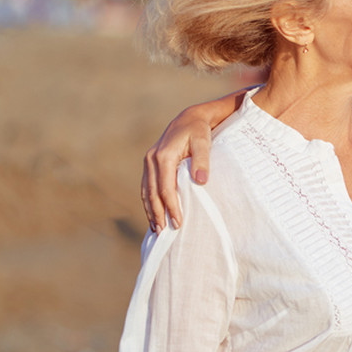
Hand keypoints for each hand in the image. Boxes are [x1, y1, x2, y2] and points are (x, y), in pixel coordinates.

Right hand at [142, 106, 214, 230]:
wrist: (189, 118)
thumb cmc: (199, 131)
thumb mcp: (204, 142)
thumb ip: (203, 160)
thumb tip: (201, 180)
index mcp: (164, 156)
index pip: (166, 188)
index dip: (171, 206)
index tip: (178, 222)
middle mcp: (152, 159)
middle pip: (152, 192)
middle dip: (158, 213)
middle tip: (165, 232)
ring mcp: (149, 162)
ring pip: (146, 191)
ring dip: (150, 210)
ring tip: (156, 229)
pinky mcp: (150, 164)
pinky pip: (146, 186)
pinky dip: (149, 201)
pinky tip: (153, 213)